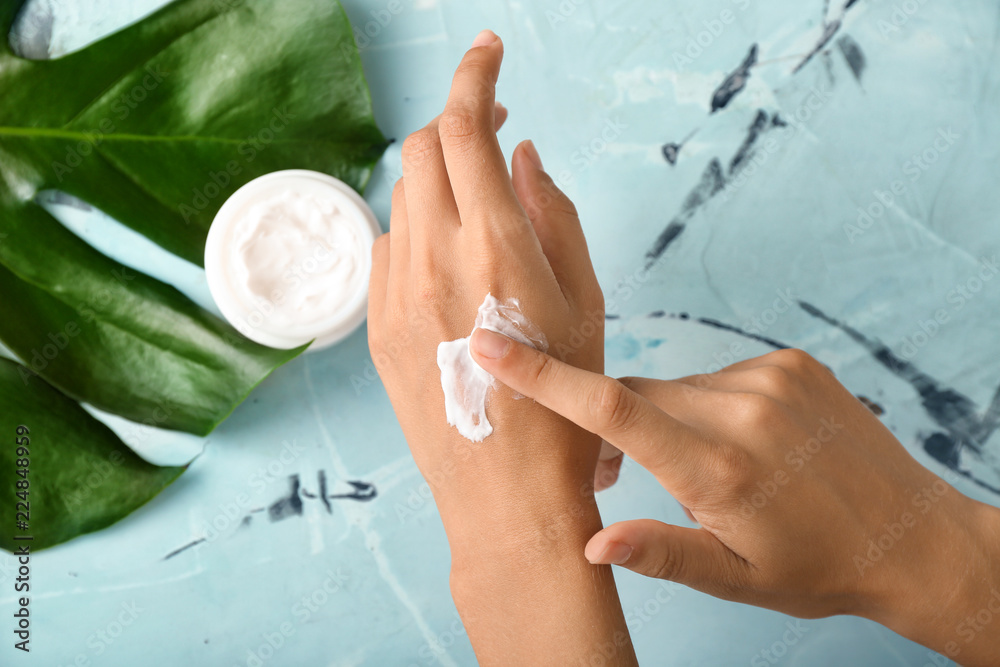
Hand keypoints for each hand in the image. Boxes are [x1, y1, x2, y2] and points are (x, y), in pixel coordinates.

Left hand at [369, 30, 634, 664]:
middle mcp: (433, 260)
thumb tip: (522, 155)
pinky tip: (452, 275)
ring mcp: (393, 294)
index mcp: (497, 247)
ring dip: (438, 187)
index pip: (464, 128)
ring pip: (402, 200)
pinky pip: (388, 251)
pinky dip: (418, 236)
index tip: (489, 49)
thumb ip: (554, 213)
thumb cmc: (566, 408)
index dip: (475, 75)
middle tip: (491, 139)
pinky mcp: (374, 327)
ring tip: (481, 224)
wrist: (507, 498)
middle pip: (420, 149)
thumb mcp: (586, 303)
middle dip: (454, 129)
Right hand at [470, 335, 999, 664]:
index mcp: (719, 468)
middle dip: (612, 425)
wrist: (910, 535)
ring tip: (704, 471)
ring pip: (675, 386)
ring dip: (665, 419)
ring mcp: (770, 378)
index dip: (544, 377)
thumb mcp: (735, 578)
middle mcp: (742, 410)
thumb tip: (591, 542)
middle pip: (636, 394)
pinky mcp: (790, 362)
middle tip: (613, 474)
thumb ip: (661, 553)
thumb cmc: (817, 566)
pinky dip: (706, 405)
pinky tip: (740, 444)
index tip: (491, 346)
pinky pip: (716, 376)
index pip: (612, 409)